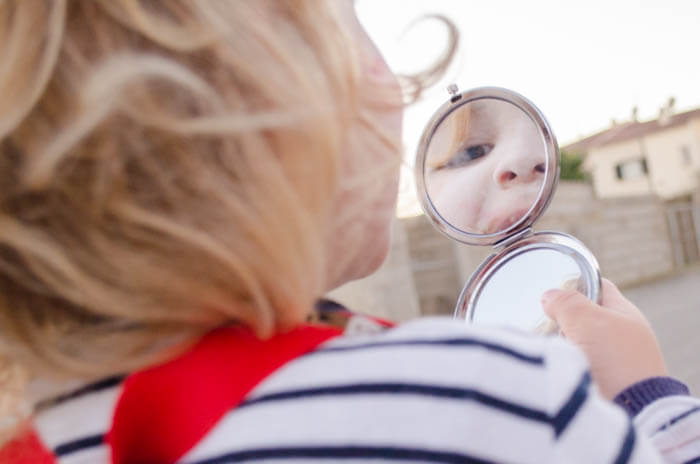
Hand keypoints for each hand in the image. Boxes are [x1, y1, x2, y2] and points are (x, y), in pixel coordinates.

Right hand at [541, 279, 667, 399]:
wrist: (631, 411)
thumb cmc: (615, 361)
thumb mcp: (588, 320)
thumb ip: (566, 302)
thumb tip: (549, 296)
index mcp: (624, 314)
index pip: (597, 286)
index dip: (575, 283)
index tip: (553, 290)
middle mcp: (619, 335)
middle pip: (582, 316)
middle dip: (561, 319)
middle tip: (545, 322)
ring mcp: (611, 361)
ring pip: (575, 343)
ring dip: (560, 346)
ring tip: (548, 349)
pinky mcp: (600, 383)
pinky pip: (574, 366)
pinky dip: (563, 366)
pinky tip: (553, 367)